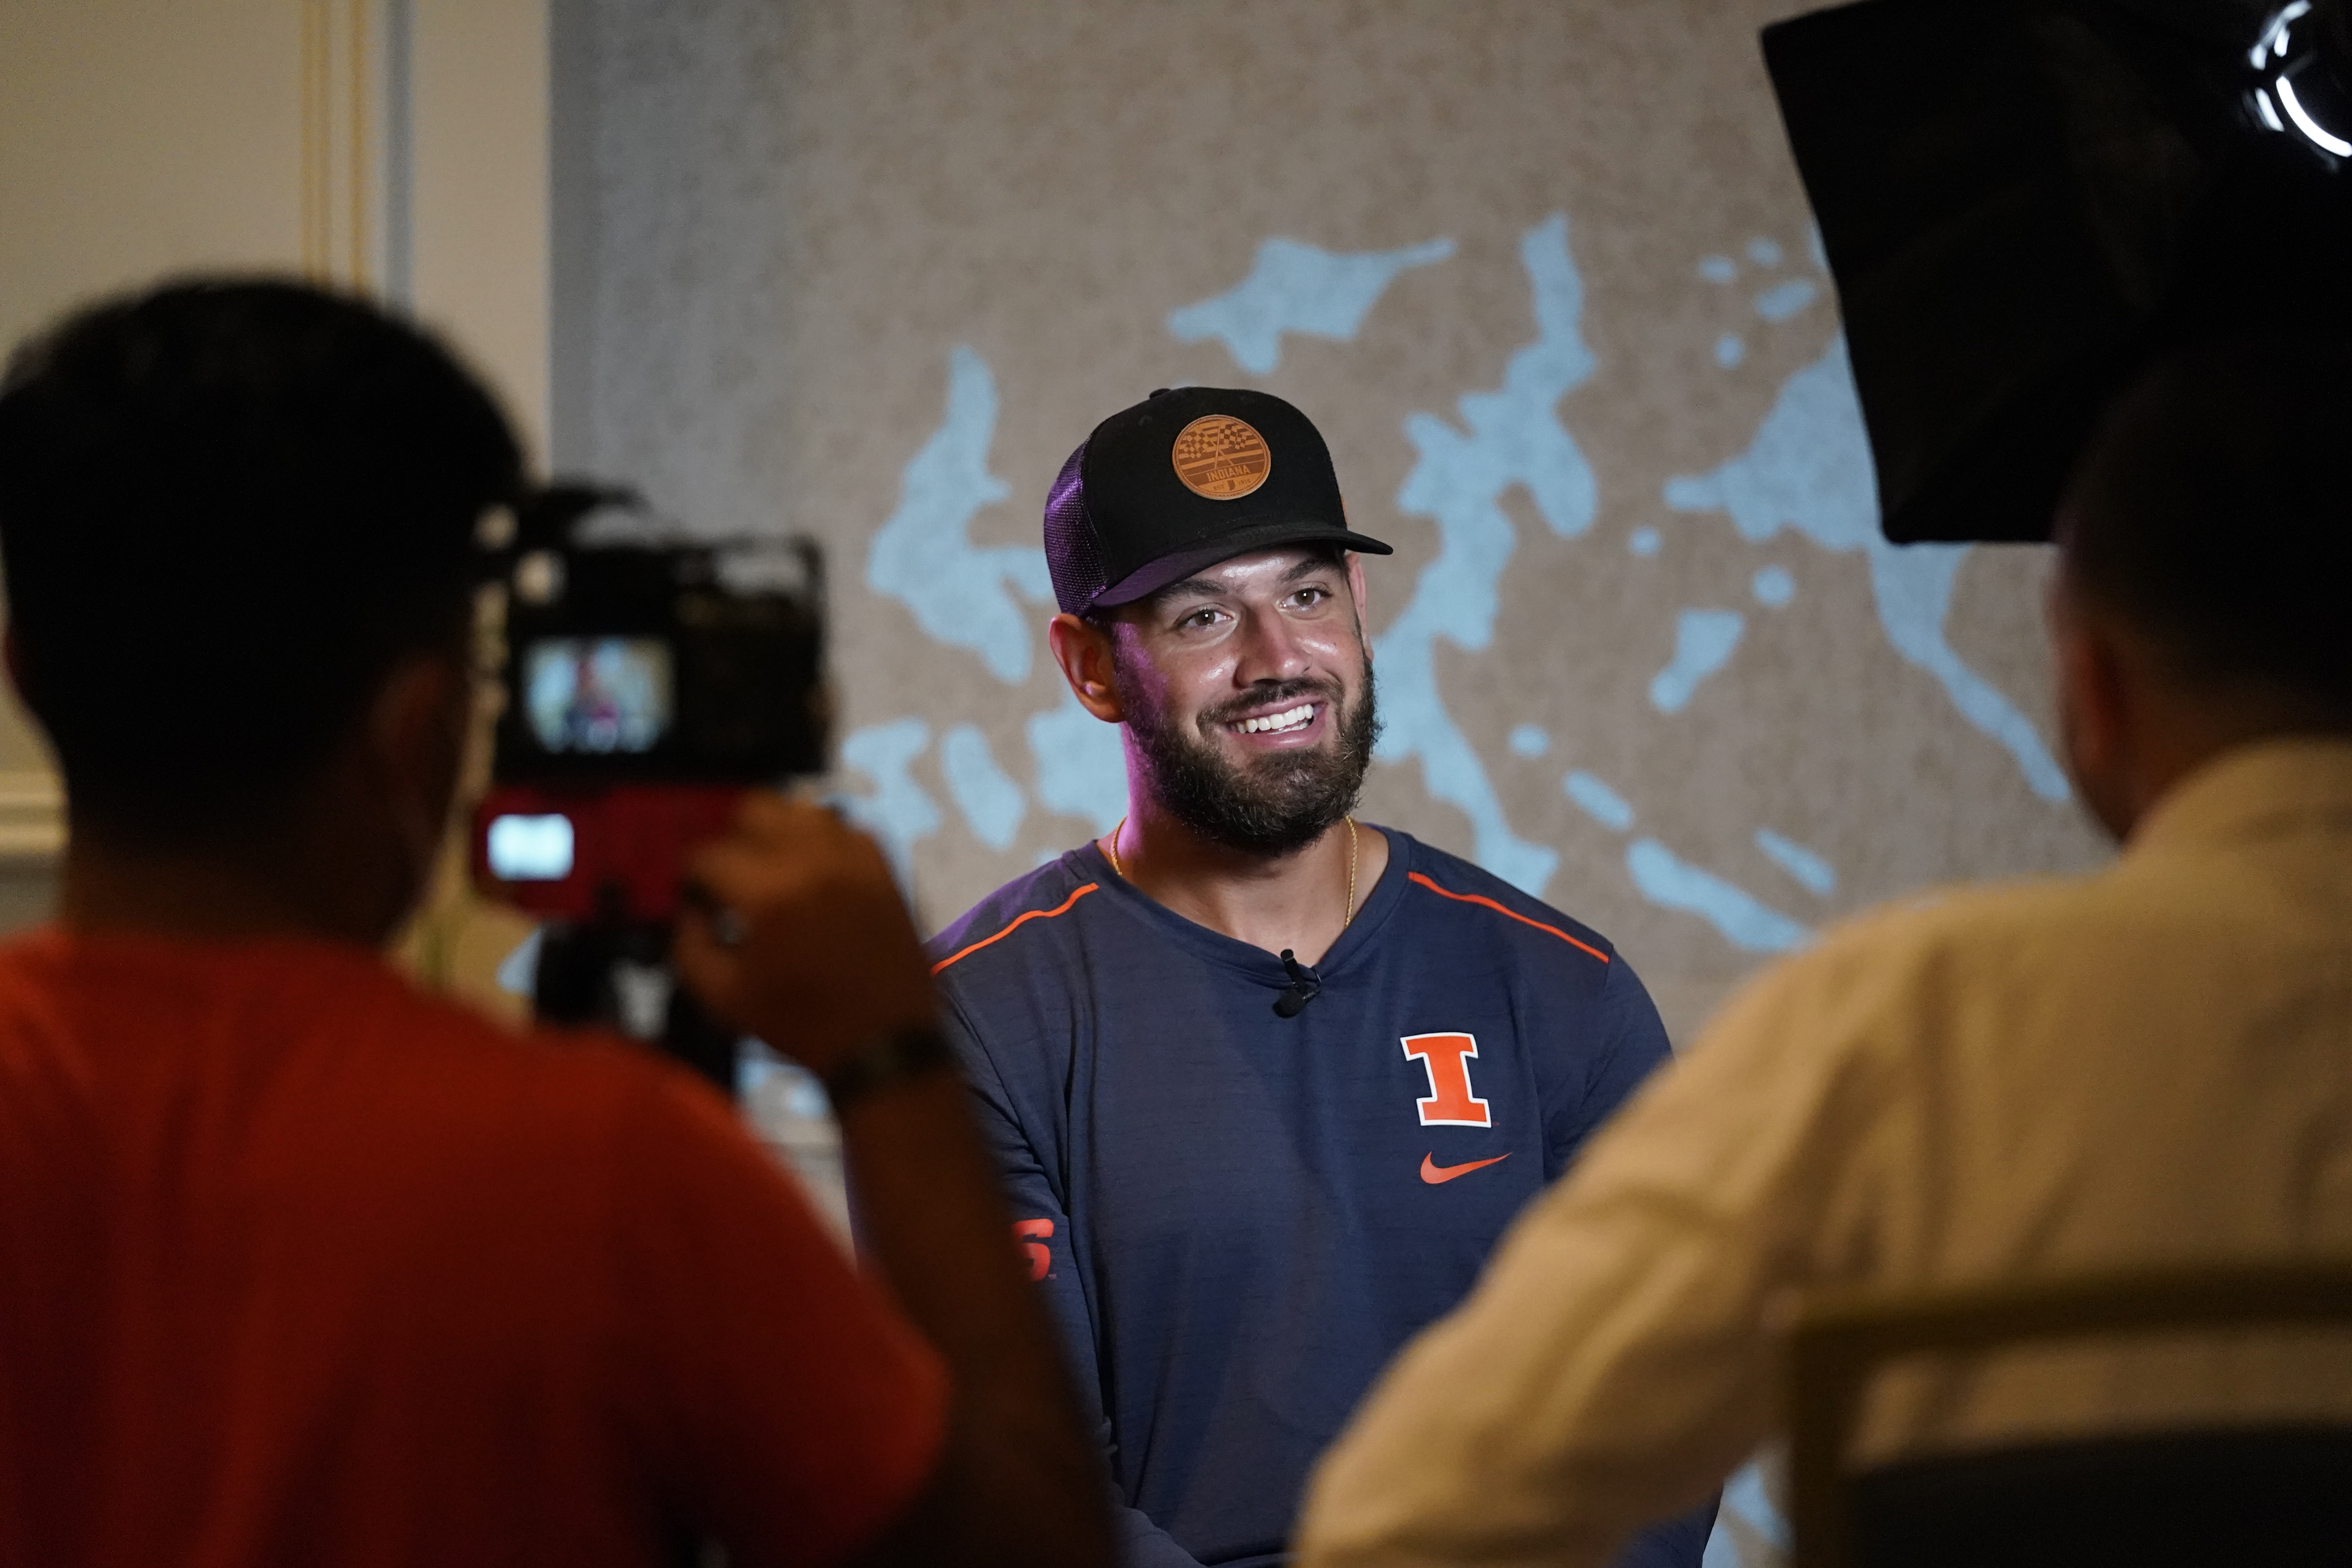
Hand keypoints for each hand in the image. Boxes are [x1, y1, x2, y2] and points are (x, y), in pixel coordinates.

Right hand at [674, 794, 936, 1078]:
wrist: (882, 1042)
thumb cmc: (799, 1024)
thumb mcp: (724, 998)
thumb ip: (690, 946)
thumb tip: (689, 910)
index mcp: (766, 892)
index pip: (709, 853)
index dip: (691, 875)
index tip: (695, 896)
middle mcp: (810, 859)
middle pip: (754, 808)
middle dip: (732, 839)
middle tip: (731, 877)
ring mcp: (853, 857)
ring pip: (802, 809)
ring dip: (778, 832)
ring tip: (772, 869)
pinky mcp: (883, 866)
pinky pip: (845, 828)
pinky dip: (823, 841)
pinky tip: (814, 873)